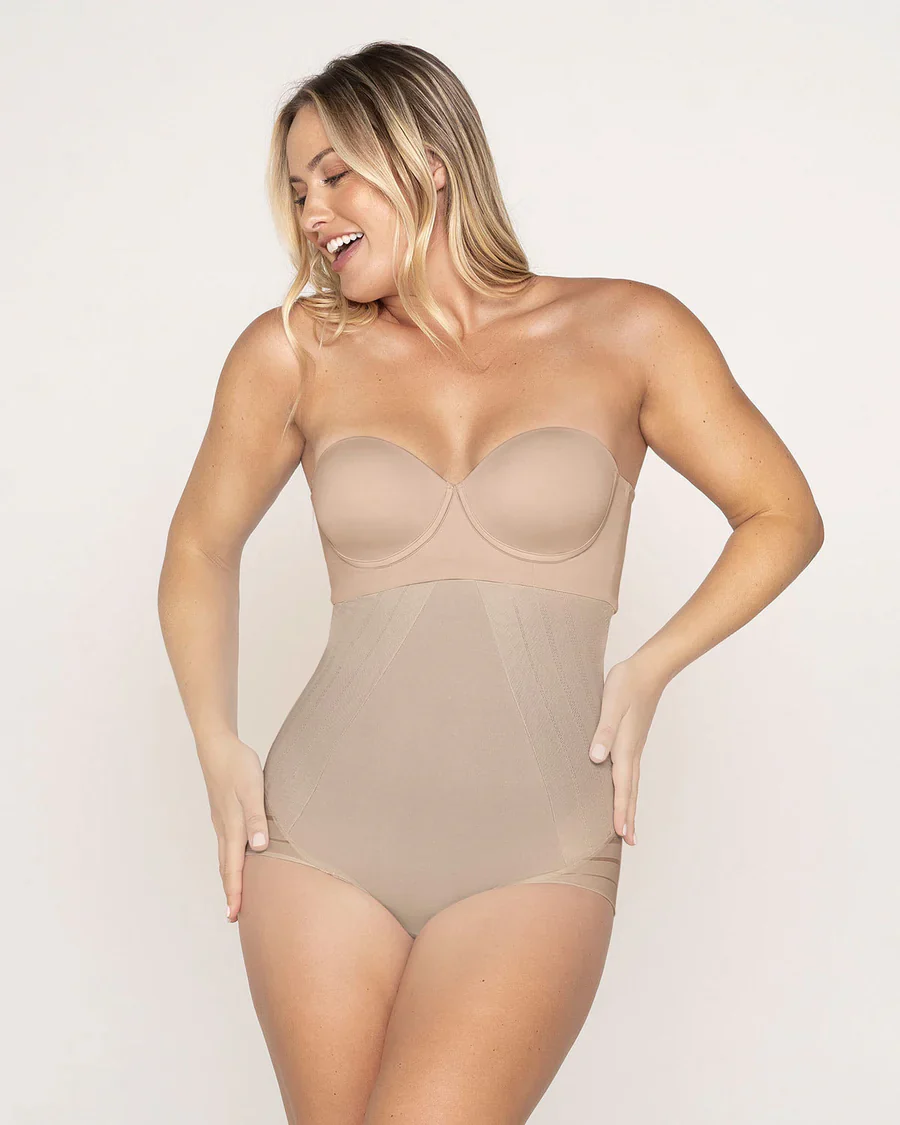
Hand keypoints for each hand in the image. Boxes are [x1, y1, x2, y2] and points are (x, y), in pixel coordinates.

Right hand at [196, 734, 268, 921]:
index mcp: (232, 827)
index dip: (235, 892)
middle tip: (233, 915)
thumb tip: (258, 848)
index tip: (234, 916)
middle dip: (231, 891)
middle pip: (225, 867)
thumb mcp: (252, 789)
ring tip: (235, 893)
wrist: (217, 746)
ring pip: (225, 855)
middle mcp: (224, 828)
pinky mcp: (223, 812)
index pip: (232, 867)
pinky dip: (230, 858)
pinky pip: (227, 843)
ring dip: (229, 876)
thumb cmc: (238, 766)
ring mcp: (222, 820)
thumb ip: (257, 818)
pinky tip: (237, 857)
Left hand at [589, 656, 667, 845]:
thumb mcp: (611, 705)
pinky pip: (631, 771)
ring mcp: (635, 745)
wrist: (648, 668)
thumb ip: (604, 731)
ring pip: (632, 782)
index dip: (620, 810)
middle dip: (628, 816)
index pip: (622, 785)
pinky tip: (624, 789)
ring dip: (630, 805)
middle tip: (630, 842)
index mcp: (626, 746)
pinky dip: (628, 787)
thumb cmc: (627, 684)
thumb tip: (596, 758)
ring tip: (628, 825)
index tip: (620, 834)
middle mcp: (633, 750)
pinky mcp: (634, 738)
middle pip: (630, 790)